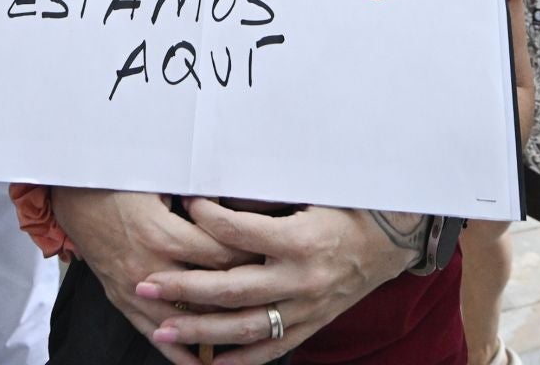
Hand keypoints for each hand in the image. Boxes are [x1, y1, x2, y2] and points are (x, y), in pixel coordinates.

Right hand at [51, 189, 256, 363]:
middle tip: (272, 295)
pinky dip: (178, 351)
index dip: (251, 258)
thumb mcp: (160, 183)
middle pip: (208, 290)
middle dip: (242, 295)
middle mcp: (150, 267)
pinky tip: (201, 363)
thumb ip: (198, 196)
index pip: (221, 256)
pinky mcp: (122, 300)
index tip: (274, 260)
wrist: (74, 198)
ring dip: (215, 328)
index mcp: (164, 234)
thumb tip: (239, 201)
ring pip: (184, 318)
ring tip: (248, 336)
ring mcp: (134, 289)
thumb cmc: (119, 183)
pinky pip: (153, 333)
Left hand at [137, 201, 421, 361]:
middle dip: (184, 289)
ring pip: (246, 326)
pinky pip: (271, 348)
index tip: (185, 205)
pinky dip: (238, 359)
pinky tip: (206, 363)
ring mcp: (306, 308)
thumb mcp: (312, 193)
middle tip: (146, 286)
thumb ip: (266, 199)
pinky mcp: (311, 325)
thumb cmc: (349, 208)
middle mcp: (301, 279)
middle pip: (232, 289)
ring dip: (200, 330)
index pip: (240, 233)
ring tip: (162, 328)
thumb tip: (219, 192)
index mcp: (300, 239)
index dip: (208, 219)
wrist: (393, 240)